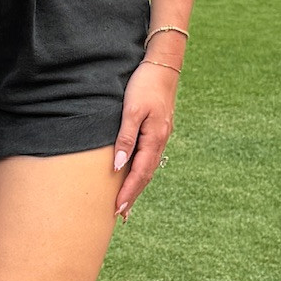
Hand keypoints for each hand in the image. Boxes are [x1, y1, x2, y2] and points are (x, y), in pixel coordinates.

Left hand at [110, 56, 179, 217]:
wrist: (162, 65)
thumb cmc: (144, 84)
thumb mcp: (131, 110)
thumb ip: (125, 138)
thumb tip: (118, 166)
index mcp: (155, 138)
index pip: (140, 173)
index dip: (128, 192)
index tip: (117, 209)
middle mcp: (160, 140)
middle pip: (146, 175)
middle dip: (132, 195)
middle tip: (120, 215)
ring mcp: (161, 136)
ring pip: (148, 167)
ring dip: (137, 185)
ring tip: (125, 202)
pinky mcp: (158, 130)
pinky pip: (148, 157)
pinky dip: (140, 171)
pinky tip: (134, 175)